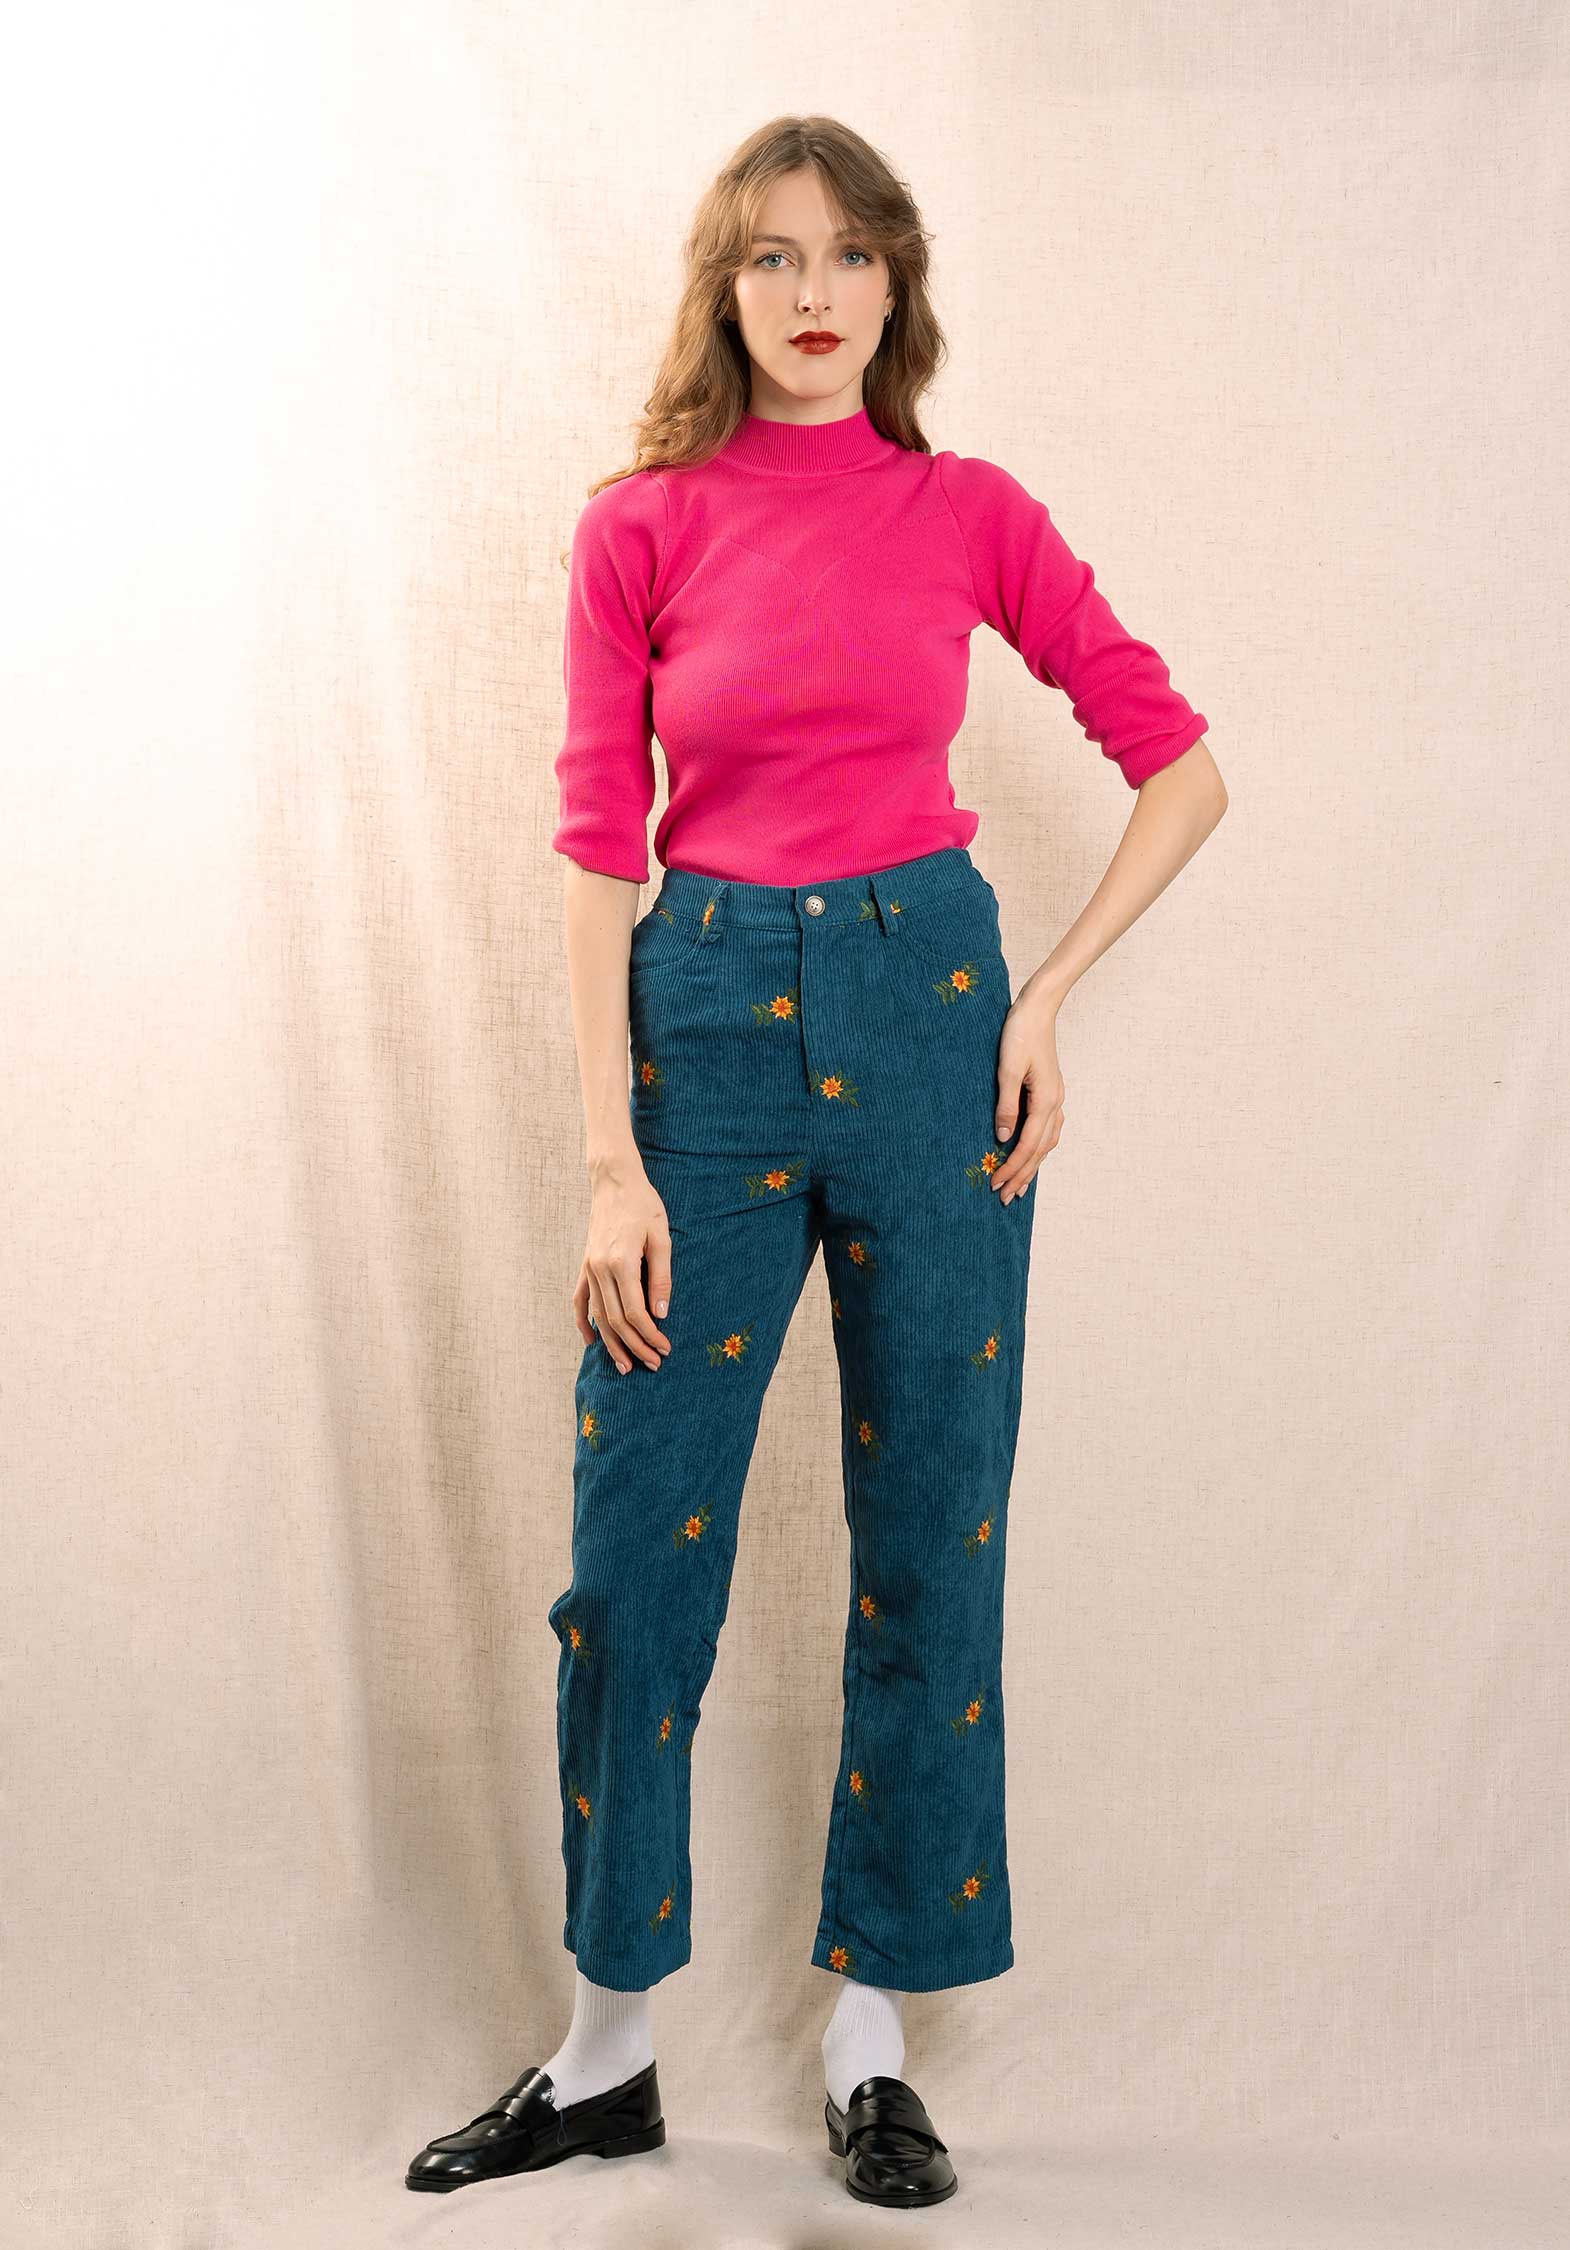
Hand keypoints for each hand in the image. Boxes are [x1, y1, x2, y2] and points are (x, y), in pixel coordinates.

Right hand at [573, 1154, 673, 1372]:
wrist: (614, 1182)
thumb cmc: (643, 1206)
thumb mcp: (661, 1238)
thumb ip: (661, 1277)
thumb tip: (661, 1313)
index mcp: (621, 1263)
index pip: (635, 1313)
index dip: (650, 1335)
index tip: (664, 1349)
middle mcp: (600, 1269)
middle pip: (615, 1321)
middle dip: (635, 1346)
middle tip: (652, 1364)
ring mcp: (588, 1268)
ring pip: (597, 1316)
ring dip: (611, 1343)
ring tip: (625, 1365)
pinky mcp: (584, 1265)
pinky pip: (579, 1300)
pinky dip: (583, 1323)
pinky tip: (591, 1341)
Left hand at [991, 984, 1064, 1201]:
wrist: (1038, 1009)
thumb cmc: (1020, 1034)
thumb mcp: (1008, 1069)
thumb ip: (1006, 1105)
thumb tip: (1002, 1138)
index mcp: (1046, 1101)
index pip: (1027, 1146)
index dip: (1012, 1168)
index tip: (995, 1185)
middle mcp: (1055, 1103)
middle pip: (1040, 1150)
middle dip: (1022, 1176)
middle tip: (1005, 1198)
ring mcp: (1056, 1098)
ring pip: (1046, 1142)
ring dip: (1032, 1165)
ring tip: (1019, 1185)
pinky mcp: (1050, 1092)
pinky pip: (1048, 1129)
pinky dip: (1039, 1147)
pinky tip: (1031, 1153)